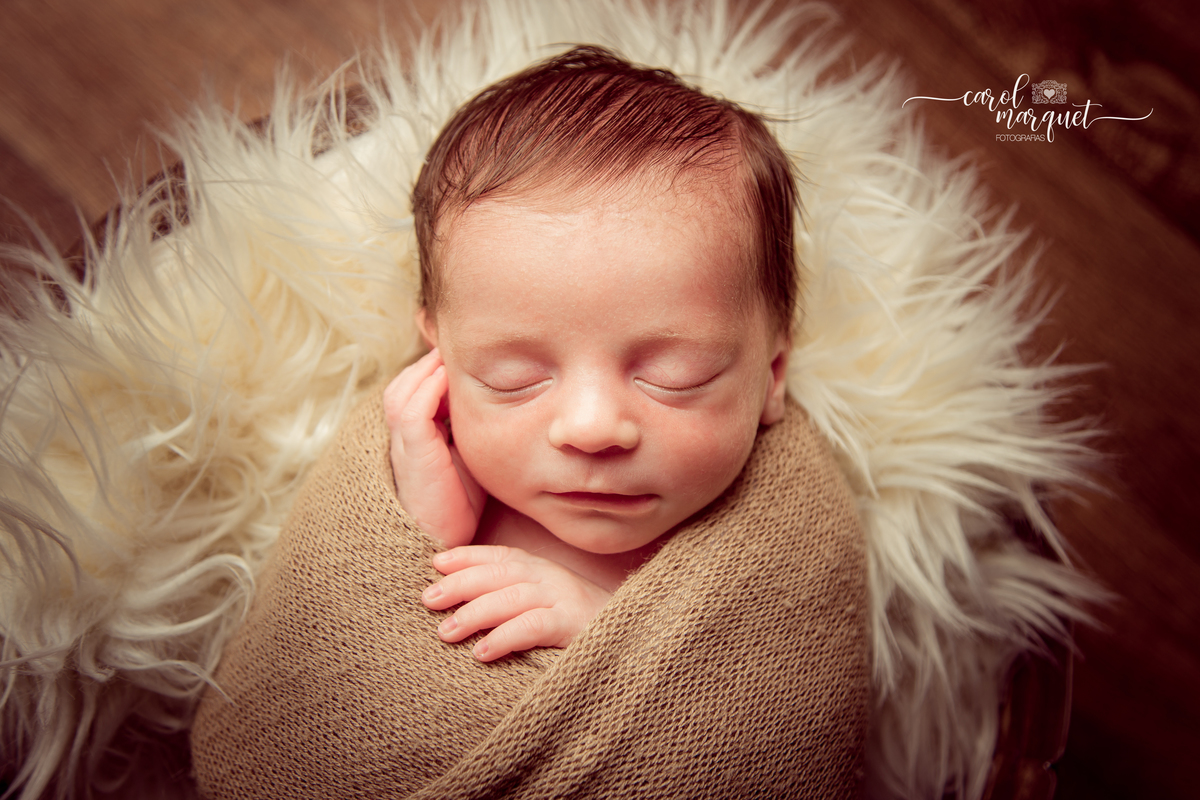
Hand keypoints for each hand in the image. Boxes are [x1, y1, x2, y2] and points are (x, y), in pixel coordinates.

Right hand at [384, 349, 485, 547]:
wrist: (443, 540)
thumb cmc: (459, 500)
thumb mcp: (469, 454)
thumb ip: (470, 426)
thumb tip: (504, 394)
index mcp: (413, 433)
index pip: (417, 387)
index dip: (435, 367)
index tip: (465, 349)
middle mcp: (402, 435)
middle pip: (406, 381)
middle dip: (430, 360)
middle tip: (458, 342)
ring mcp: (403, 444)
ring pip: (405, 389)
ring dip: (428, 368)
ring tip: (452, 352)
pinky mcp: (413, 454)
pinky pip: (412, 412)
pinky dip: (428, 389)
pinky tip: (447, 375)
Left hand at [421, 546, 611, 661]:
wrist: (633, 638)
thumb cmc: (578, 625)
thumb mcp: (544, 602)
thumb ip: (512, 595)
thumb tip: (461, 599)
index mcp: (541, 570)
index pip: (500, 556)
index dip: (467, 557)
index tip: (436, 563)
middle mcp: (550, 578)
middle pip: (500, 574)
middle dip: (462, 583)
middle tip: (429, 599)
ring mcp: (563, 600)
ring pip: (513, 598)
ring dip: (476, 613)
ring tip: (446, 631)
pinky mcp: (573, 625)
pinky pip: (534, 627)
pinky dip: (505, 637)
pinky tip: (482, 653)